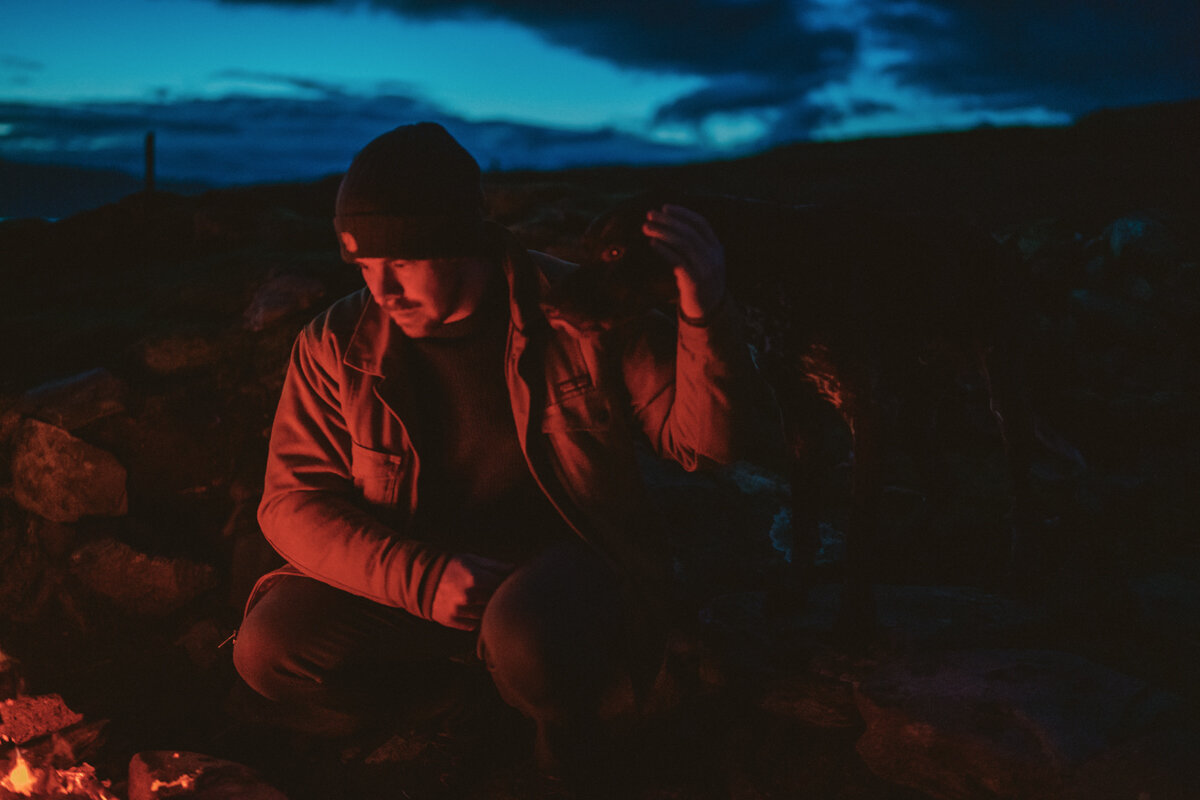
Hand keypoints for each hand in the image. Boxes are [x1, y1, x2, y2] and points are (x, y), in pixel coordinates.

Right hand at [430, 553, 514, 630]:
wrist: (422, 579)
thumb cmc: (451, 566)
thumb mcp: (472, 560)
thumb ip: (495, 565)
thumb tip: (515, 569)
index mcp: (475, 578)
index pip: (501, 586)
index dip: (505, 584)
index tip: (505, 583)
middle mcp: (468, 596)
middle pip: (494, 601)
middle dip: (497, 596)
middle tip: (494, 591)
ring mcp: (460, 611)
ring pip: (485, 614)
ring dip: (486, 608)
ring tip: (482, 599)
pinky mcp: (453, 621)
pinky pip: (474, 624)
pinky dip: (476, 618)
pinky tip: (472, 608)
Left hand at [642, 204, 726, 319]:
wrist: (708, 312)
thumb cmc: (700, 283)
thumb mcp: (703, 261)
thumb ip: (694, 246)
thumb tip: (670, 225)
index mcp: (717, 248)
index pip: (701, 223)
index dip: (683, 213)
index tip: (665, 207)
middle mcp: (713, 256)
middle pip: (689, 231)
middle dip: (668, 220)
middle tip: (649, 214)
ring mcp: (705, 269)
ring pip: (683, 243)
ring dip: (662, 232)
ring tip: (646, 227)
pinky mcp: (694, 281)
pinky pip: (678, 261)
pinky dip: (664, 250)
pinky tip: (652, 243)